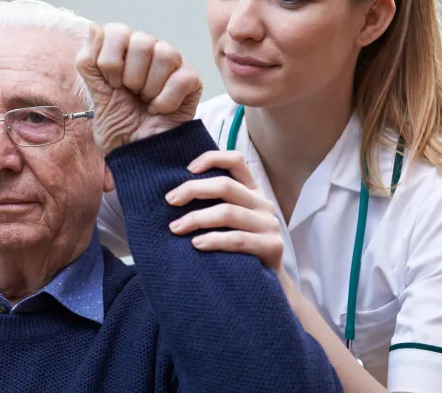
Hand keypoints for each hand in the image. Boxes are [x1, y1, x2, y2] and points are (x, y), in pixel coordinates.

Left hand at [75, 23, 201, 151]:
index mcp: (123, 50)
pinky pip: (180, 78)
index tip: (111, 84)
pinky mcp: (192, 80)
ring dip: (149, 87)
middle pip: (141, 41)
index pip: (115, 31)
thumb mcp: (96, 94)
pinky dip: (165, 101)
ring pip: (164, 54)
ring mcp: (172, 64)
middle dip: (130, 77)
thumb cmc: (119, 125)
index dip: (110, 61)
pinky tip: (159, 110)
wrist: (139, 153)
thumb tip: (93, 26)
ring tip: (145, 101)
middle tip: (130, 94)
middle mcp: (149, 50)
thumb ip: (89, 61)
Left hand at [165, 150, 283, 273]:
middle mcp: (263, 204)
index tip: (187, 169)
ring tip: (175, 228)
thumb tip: (173, 194)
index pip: (236, 161)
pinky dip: (214, 240)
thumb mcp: (229, 221)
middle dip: (193, 190)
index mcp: (252, 191)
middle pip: (226, 186)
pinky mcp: (271, 246)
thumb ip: (213, 204)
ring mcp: (269, 224)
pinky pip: (237, 239)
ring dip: (197, 218)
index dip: (212, 158)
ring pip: (228, 213)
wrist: (267, 283)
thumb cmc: (238, 249)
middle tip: (170, 201)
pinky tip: (196, 244)